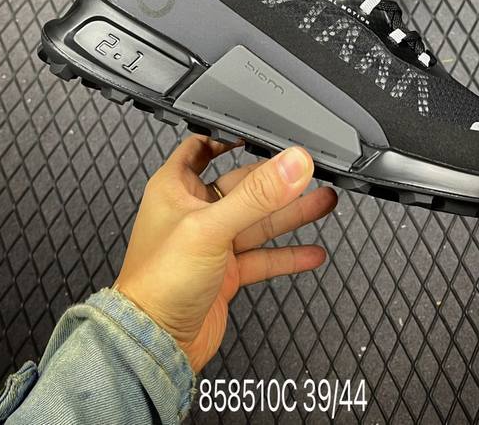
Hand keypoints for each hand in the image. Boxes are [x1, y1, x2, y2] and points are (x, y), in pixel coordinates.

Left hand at [113, 135, 336, 371]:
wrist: (154, 345)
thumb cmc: (157, 284)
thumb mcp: (212, 227)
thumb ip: (257, 194)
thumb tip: (293, 164)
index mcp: (176, 189)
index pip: (202, 149)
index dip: (228, 137)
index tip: (258, 132)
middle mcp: (194, 213)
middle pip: (243, 186)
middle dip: (278, 180)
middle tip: (310, 172)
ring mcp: (211, 244)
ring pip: (258, 221)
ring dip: (291, 213)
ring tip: (323, 201)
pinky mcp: (225, 273)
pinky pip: (262, 257)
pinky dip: (287, 254)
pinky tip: (311, 251)